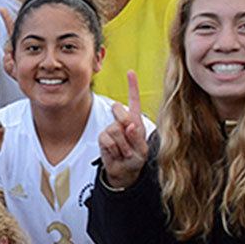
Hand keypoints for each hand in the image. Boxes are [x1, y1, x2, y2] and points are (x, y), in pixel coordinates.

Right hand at [97, 69, 149, 189]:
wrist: (124, 171)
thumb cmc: (136, 159)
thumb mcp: (142, 150)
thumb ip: (137, 138)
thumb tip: (130, 126)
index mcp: (136, 120)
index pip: (133, 100)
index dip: (132, 86)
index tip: (130, 72)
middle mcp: (123, 121)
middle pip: (119, 109)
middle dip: (125, 124)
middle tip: (130, 140)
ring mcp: (111, 128)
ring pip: (114, 129)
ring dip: (122, 145)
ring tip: (125, 152)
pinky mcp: (102, 137)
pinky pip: (106, 139)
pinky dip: (114, 149)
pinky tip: (117, 153)